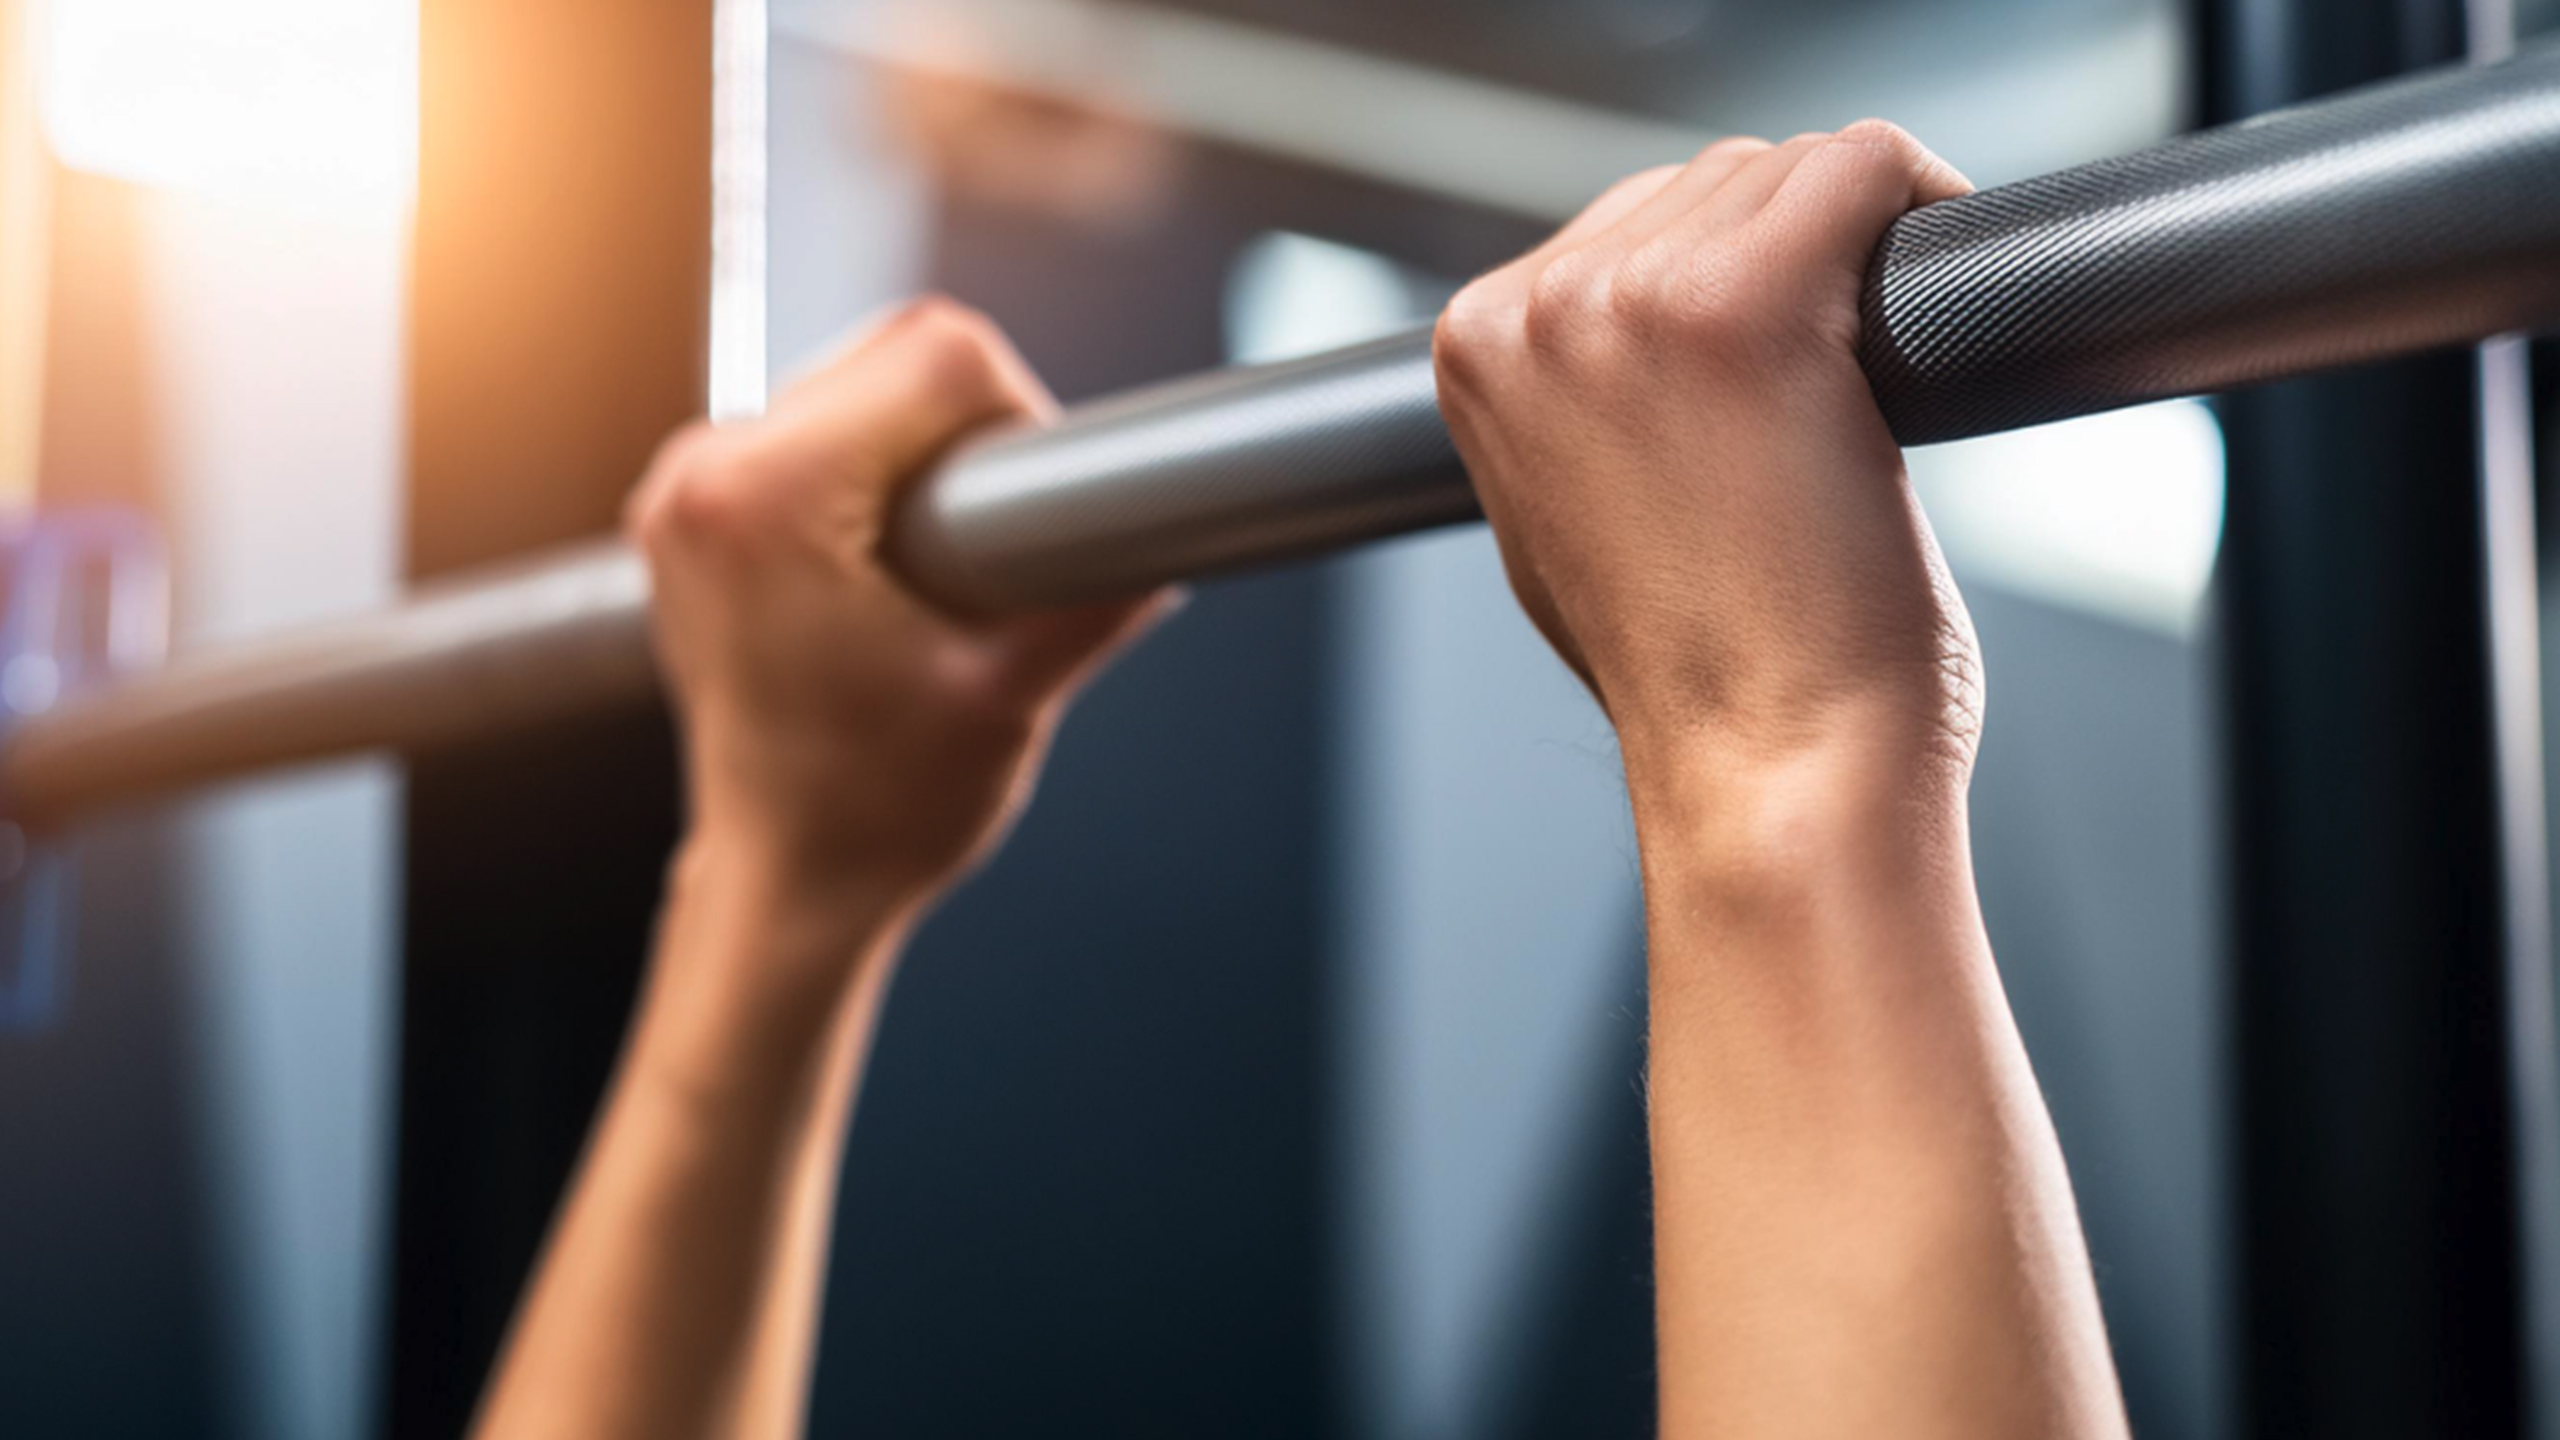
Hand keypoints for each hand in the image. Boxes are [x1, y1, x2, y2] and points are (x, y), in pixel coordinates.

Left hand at [629, 299, 1172, 932]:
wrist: (786, 886)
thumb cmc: (873, 811)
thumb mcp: (1009, 696)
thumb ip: (1094, 599)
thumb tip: (1166, 541)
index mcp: (767, 498)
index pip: (937, 355)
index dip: (1021, 417)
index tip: (1035, 513)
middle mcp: (704, 473)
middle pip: (889, 350)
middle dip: (969, 430)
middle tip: (996, 548)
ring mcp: (682, 489)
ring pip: (851, 381)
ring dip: (918, 448)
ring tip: (940, 566)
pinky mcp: (688, 511)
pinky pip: (808, 430)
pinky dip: (868, 469)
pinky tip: (891, 561)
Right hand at [1432, 125, 1978, 805]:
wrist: (1767, 773)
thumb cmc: (1702, 679)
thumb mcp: (1569, 523)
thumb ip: (1577, 403)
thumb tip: (1639, 339)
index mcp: (1475, 352)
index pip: (1626, 225)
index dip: (1728, 279)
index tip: (1784, 354)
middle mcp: (1534, 314)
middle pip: (1707, 186)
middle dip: (1791, 263)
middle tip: (1827, 393)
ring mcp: (1627, 304)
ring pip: (1784, 175)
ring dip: (1849, 255)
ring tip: (1852, 393)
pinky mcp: (1746, 308)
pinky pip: (1860, 167)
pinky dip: (1915, 207)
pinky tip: (1918, 310)